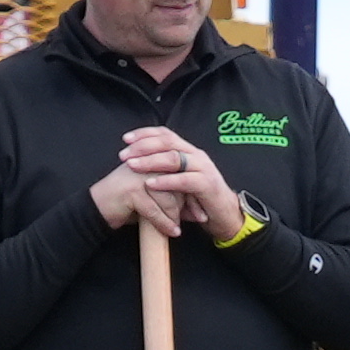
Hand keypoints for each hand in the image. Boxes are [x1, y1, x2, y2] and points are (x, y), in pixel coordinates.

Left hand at [97, 126, 226, 237]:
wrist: (225, 216)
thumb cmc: (199, 199)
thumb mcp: (180, 180)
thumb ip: (166, 170)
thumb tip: (138, 163)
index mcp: (189, 151)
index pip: (166, 133)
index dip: (145, 133)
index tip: (126, 139)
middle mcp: (196, 155)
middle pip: (167, 142)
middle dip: (143, 146)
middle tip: (124, 154)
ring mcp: (203, 168)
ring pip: (174, 158)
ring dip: (150, 161)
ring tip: (132, 165)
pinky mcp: (207, 185)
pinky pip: (184, 180)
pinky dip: (165, 181)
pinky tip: (150, 183)